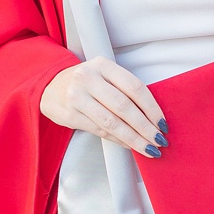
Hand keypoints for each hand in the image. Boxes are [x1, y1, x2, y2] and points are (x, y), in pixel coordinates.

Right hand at [40, 57, 167, 157]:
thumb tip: (153, 115)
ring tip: (149, 148)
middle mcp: (88, 78)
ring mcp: (77, 97)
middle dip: (145, 127)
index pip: (134, 87)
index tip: (163, 123)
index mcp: (103, 65)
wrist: (50, 88)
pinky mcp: (70, 115)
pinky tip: (130, 145)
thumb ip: (124, 88)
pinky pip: (100, 131)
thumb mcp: (104, 75)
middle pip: (124, 106)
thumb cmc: (86, 83)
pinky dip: (119, 140)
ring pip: (112, 123)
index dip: (152, 107)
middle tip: (159, 140)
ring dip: (134, 138)